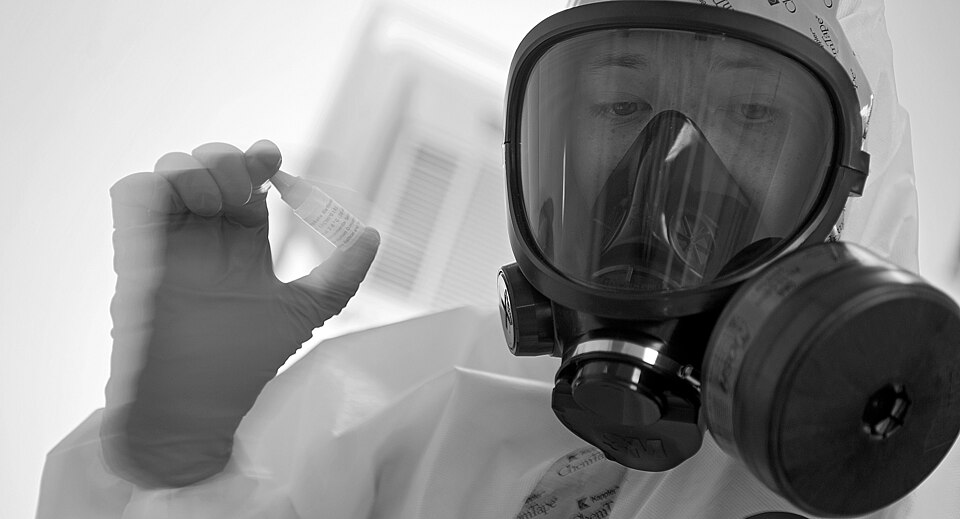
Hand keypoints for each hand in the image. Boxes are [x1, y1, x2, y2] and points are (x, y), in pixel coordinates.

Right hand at [100, 140, 378, 487]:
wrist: (197, 402)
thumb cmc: (245, 363)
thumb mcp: (304, 313)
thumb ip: (341, 275)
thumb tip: (373, 235)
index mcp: (244, 248)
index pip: (252, 188)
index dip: (261, 163)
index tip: (274, 160)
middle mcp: (207, 239)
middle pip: (213, 170)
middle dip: (229, 160)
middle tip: (246, 184)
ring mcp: (169, 241)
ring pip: (173, 172)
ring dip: (194, 169)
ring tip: (214, 200)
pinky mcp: (134, 249)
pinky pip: (131, 193)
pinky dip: (152, 183)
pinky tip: (179, 203)